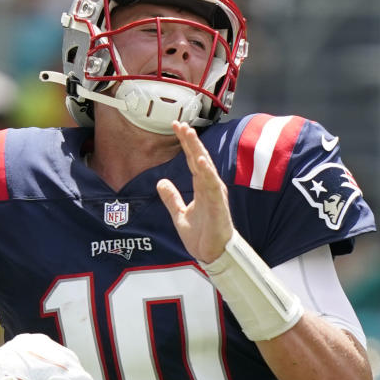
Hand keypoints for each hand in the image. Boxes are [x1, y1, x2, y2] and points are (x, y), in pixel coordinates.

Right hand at [0, 333, 107, 379]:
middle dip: (78, 375)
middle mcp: (58, 354)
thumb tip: (25, 363)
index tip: (67, 373)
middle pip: (75, 365)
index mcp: (44, 342)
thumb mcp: (13, 351)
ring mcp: (63, 371)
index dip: (67, 366)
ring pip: (83, 379)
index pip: (63, 354)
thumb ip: (25, 355)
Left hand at [156, 121, 233, 264]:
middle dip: (190, 141)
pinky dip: (207, 172)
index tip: (177, 127)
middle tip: (180, 124)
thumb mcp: (179, 215)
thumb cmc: (202, 235)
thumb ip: (171, 198)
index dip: (185, 144)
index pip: (192, 160)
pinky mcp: (218, 206)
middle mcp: (210, 187)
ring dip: (197, 150)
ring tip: (189, 134)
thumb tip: (161, 182)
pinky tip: (200, 161)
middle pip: (199, 158)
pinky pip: (212, 186)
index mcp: (202, 187)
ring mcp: (215, 195)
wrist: (213, 255)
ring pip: (205, 168)